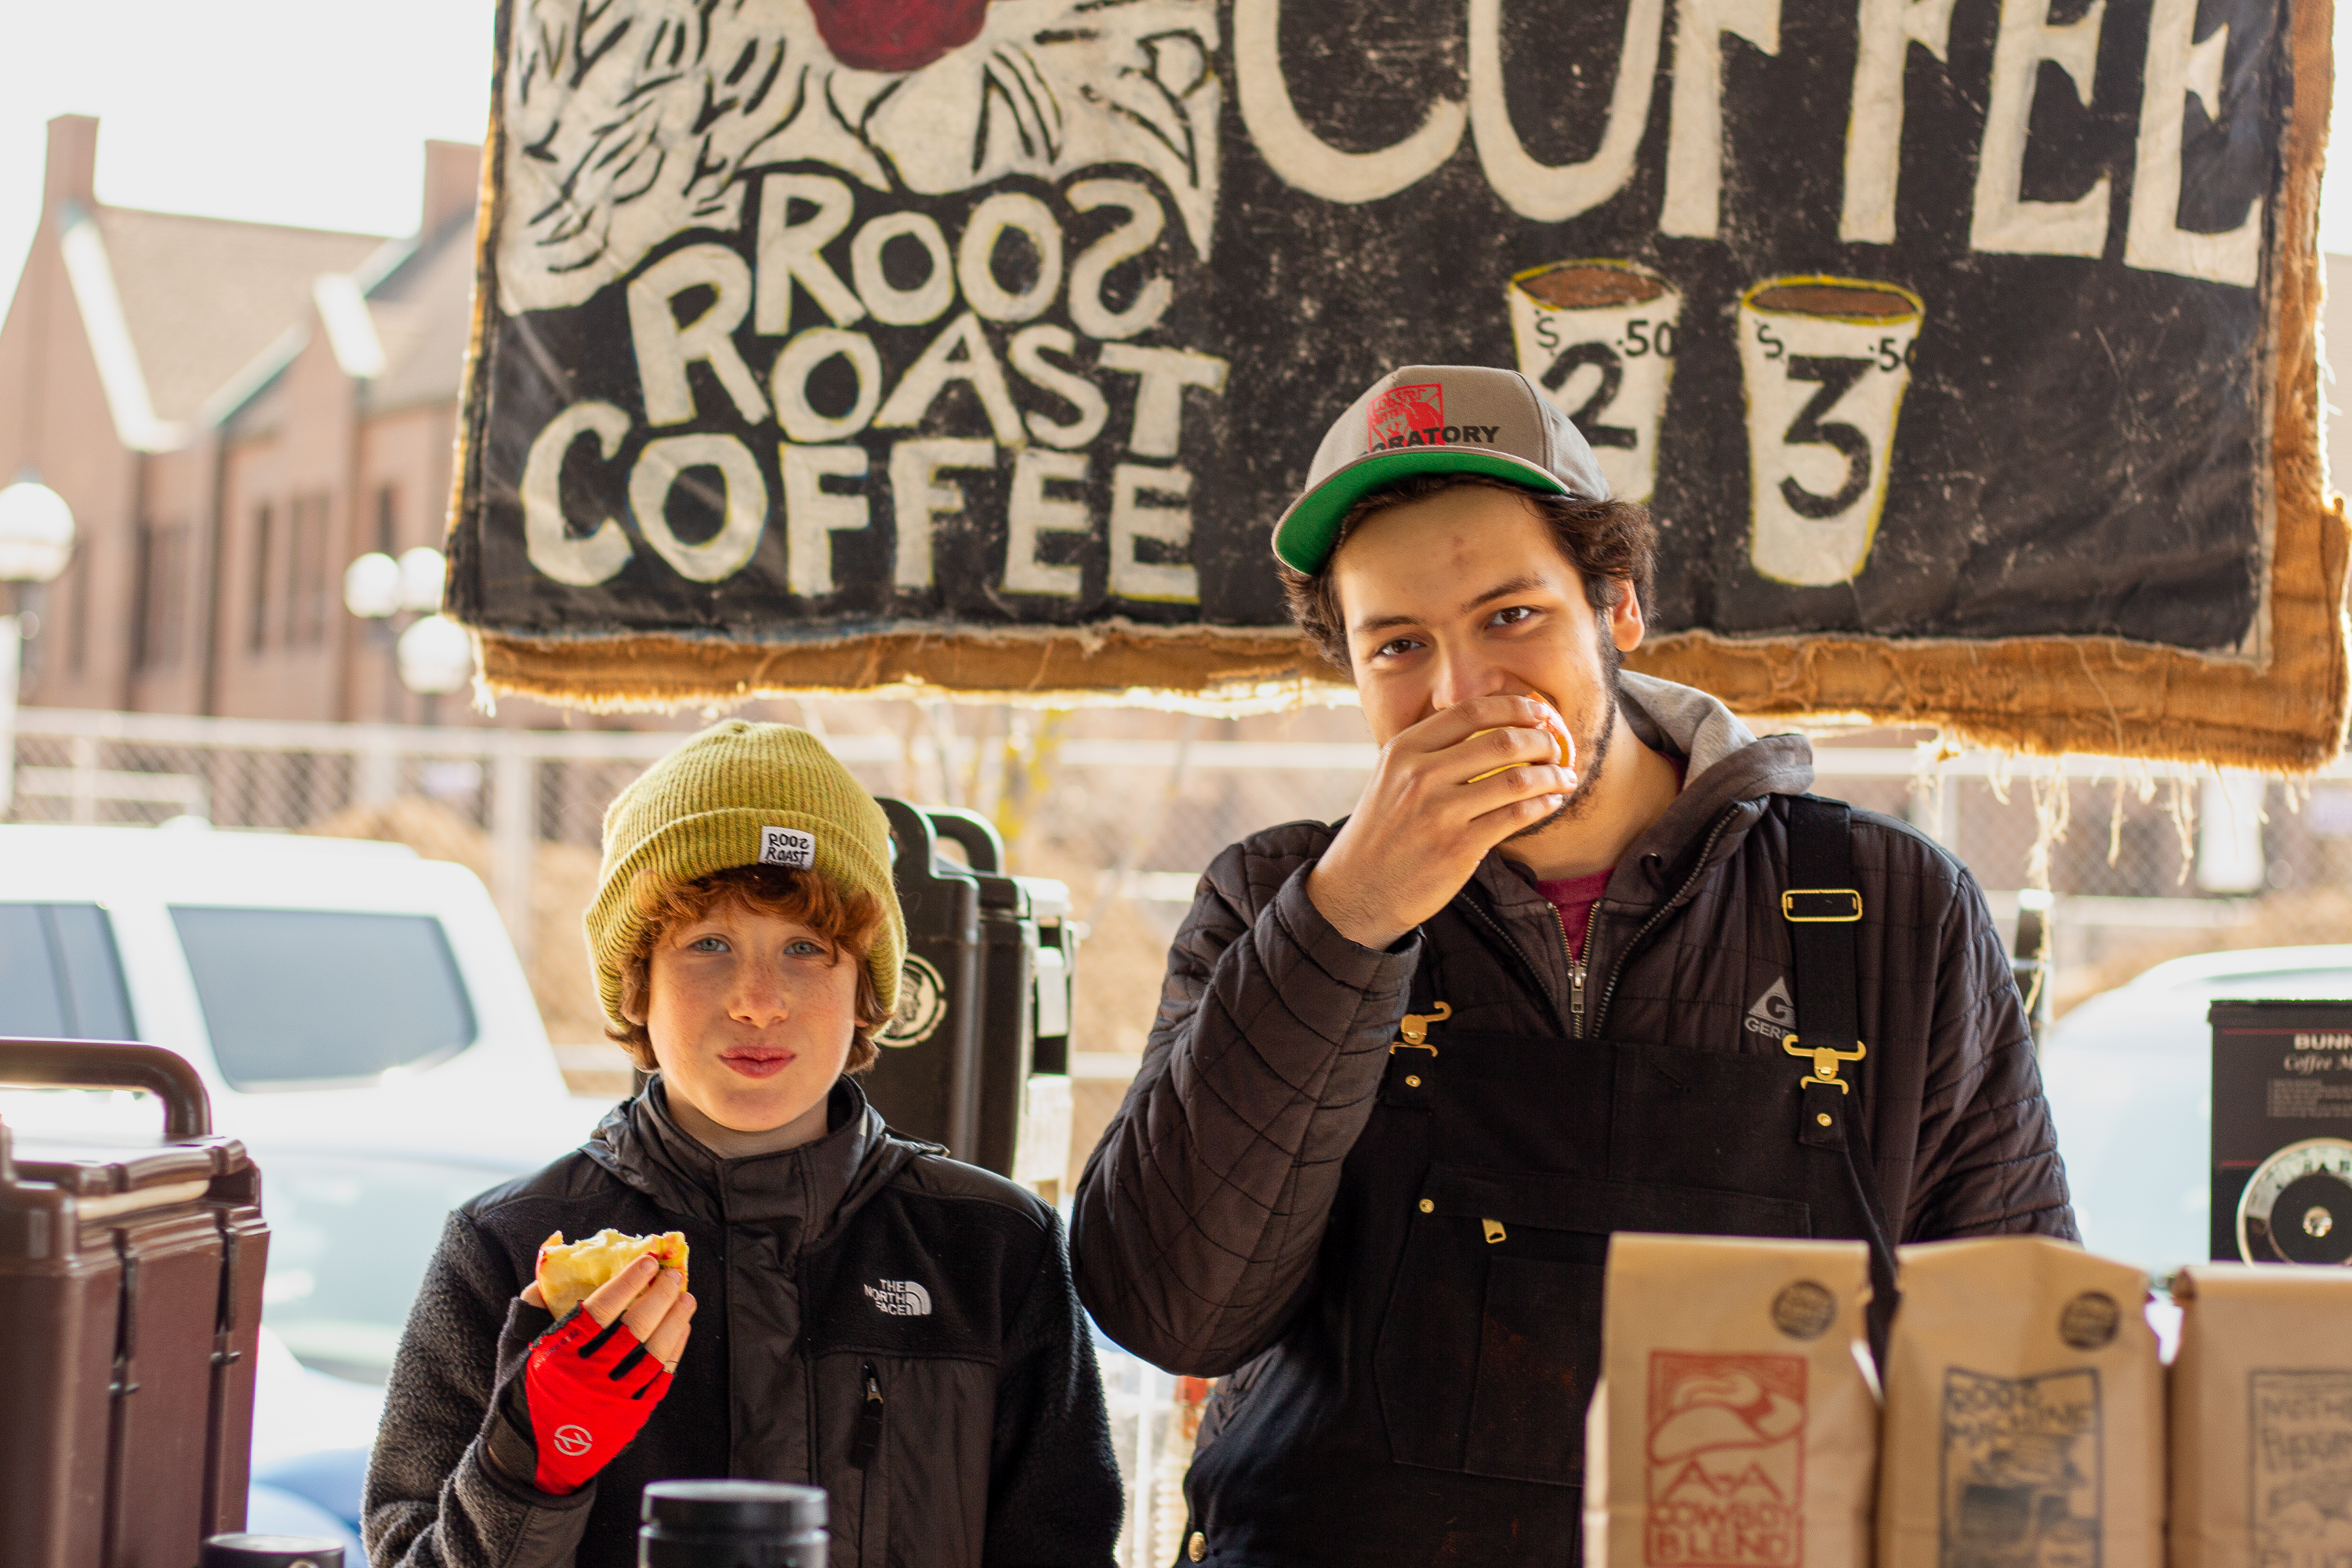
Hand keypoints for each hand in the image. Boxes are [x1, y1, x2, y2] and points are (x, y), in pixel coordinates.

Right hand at [498, 1254, 697, 1493]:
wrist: (532, 1461)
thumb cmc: (522, 1394)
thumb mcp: (515, 1350)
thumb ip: (533, 1306)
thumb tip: (553, 1262)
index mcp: (556, 1356)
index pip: (599, 1311)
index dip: (628, 1282)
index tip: (648, 1261)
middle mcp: (586, 1378)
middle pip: (634, 1330)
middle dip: (660, 1297)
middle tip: (673, 1275)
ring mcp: (611, 1401)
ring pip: (653, 1354)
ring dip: (675, 1321)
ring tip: (686, 1298)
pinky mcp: (629, 1419)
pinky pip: (660, 1380)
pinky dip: (674, 1351)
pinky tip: (681, 1330)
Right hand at [1308, 694, 1575, 949]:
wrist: (1357, 888)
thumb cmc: (1383, 830)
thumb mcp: (1391, 776)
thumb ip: (1431, 749)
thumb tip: (1494, 724)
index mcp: (1404, 749)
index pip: (1472, 710)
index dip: (1515, 706)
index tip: (1540, 713)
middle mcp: (1421, 775)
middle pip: (1502, 740)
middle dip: (1543, 740)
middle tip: (1558, 747)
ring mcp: (1440, 812)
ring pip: (1517, 780)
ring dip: (1552, 775)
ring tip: (1565, 776)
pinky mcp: (1459, 847)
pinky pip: (1516, 816)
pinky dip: (1544, 805)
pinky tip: (1552, 802)